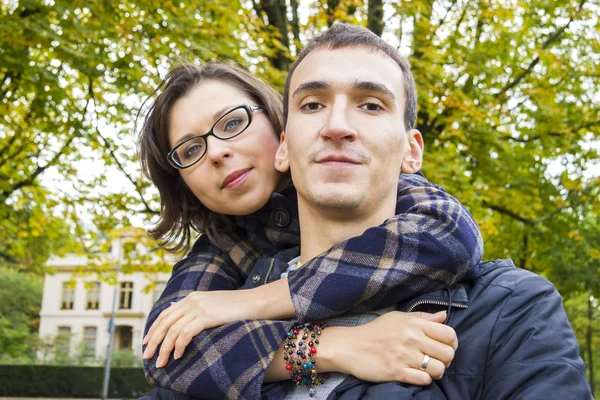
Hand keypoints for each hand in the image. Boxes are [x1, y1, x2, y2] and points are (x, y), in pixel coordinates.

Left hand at [143, 290, 254, 367]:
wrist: (254, 302)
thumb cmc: (235, 306)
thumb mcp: (210, 303)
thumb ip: (192, 306)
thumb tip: (172, 306)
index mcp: (191, 297)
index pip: (165, 314)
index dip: (153, 329)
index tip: (146, 343)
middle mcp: (192, 300)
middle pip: (165, 322)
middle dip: (154, 341)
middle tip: (147, 357)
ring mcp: (199, 307)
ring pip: (173, 330)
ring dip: (164, 348)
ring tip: (161, 363)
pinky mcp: (207, 316)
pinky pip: (186, 333)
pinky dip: (178, 346)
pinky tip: (177, 356)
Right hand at [329, 311, 456, 384]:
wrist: (351, 346)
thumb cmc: (376, 331)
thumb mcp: (398, 318)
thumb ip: (422, 317)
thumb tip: (444, 316)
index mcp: (413, 324)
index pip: (449, 334)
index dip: (453, 343)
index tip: (446, 347)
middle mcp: (411, 339)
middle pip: (447, 353)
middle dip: (446, 359)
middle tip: (437, 360)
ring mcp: (404, 356)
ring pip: (438, 369)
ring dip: (437, 371)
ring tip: (429, 369)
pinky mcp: (396, 372)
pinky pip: (423, 380)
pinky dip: (425, 379)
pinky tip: (418, 375)